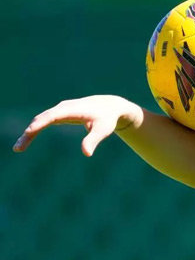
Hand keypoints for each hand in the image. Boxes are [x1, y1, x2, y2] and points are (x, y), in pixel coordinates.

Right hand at [12, 95, 142, 155]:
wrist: (109, 106)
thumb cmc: (107, 118)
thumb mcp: (103, 130)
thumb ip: (93, 140)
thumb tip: (86, 154)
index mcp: (72, 109)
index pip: (52, 116)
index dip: (40, 123)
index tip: (30, 132)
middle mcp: (63, 107)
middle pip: (41, 119)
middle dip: (29, 133)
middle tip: (19, 148)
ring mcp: (59, 110)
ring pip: (40, 120)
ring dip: (29, 133)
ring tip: (19, 148)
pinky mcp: (59, 114)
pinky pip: (43, 121)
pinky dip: (34, 130)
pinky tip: (27, 139)